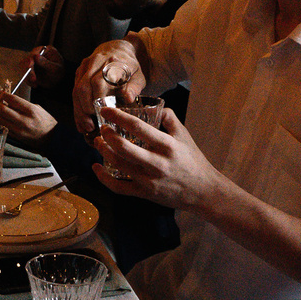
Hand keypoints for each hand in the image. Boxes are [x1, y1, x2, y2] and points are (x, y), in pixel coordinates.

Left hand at [0, 90, 58, 141]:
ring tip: (0, 110)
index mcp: (30, 110)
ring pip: (0, 119)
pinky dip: (1, 122)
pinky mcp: (16, 137)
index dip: (4, 95)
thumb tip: (9, 101)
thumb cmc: (46, 121)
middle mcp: (23, 120)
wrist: (52, 137)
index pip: (12, 99)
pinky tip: (4, 119)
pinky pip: (3, 128)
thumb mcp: (37, 108)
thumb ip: (23, 104)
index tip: (2, 93)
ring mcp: (19, 130)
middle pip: (3, 109)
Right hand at [72, 40, 145, 133]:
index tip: (101, 113)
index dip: (97, 98)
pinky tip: (81, 121)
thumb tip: (128, 98)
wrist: (117, 49)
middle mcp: (96, 62)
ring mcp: (85, 67)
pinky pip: (74, 90)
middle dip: (85, 107)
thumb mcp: (139, 76)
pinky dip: (77, 107)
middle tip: (91, 125)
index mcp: (112, 63)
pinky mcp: (79, 72)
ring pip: (76, 89)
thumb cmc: (130, 67)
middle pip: (84, 86)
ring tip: (86, 127)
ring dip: (79, 110)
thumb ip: (134, 87)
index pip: (99, 81)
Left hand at [93, 105, 222, 211]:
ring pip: (118, 165)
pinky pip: (118, 187)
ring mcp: (149, 180)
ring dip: (104, 152)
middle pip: (124, 148)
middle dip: (107, 136)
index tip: (106, 111)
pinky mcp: (144, 193)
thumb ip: (170, 119)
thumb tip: (156, 106)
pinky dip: (104, 178)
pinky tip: (97, 168)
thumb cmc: (193, 162)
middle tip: (102, 128)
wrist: (203, 191)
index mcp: (167, 146)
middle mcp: (157, 163)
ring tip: (98, 142)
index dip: (118, 117)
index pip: (138, 127)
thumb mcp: (185, 136)